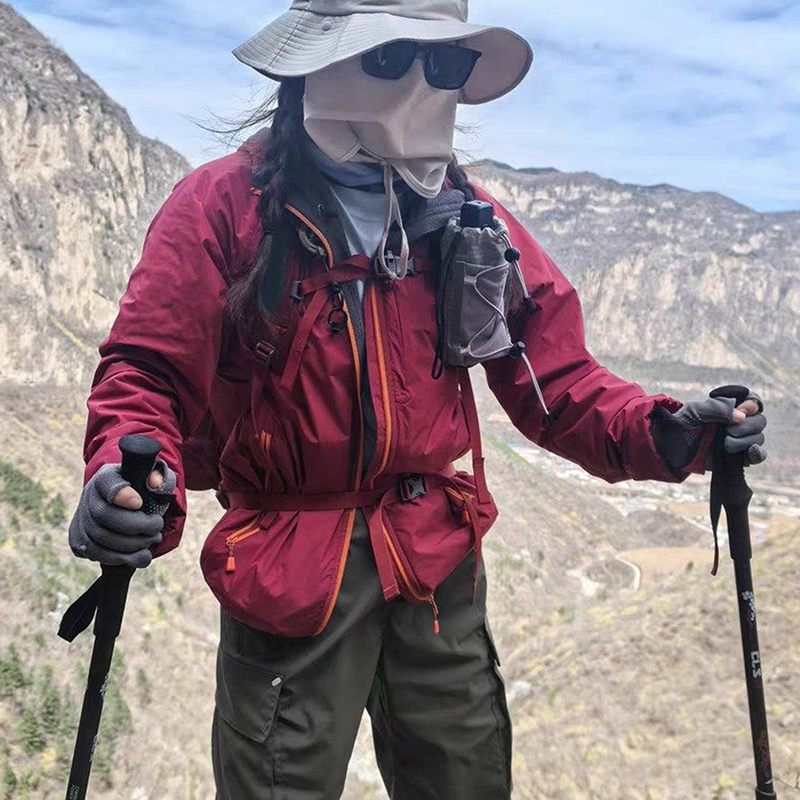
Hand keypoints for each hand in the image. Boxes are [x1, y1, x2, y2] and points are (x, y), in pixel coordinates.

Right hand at [69, 460, 176, 567]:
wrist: (125, 505)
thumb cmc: (143, 489)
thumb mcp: (154, 477)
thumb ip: (159, 476)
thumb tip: (155, 483)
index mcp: (106, 477)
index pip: (108, 483)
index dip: (123, 495)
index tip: (140, 504)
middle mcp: (88, 496)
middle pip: (105, 515)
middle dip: (136, 527)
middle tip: (156, 531)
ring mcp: (80, 518)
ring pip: (100, 539)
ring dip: (131, 547)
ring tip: (151, 542)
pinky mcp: (78, 540)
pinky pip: (95, 554)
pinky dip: (120, 559)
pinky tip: (139, 556)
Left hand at [650, 391, 766, 471]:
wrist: (670, 447)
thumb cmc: (681, 425)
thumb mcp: (694, 410)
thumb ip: (717, 408)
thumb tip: (741, 417)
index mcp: (728, 408)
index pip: (752, 402)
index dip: (751, 405)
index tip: (742, 410)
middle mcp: (736, 423)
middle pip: (759, 421)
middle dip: (747, 426)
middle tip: (728, 430)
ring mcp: (738, 440)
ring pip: (758, 438)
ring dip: (745, 440)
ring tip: (725, 443)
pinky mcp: (737, 457)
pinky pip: (757, 456)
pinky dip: (758, 453)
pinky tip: (750, 451)